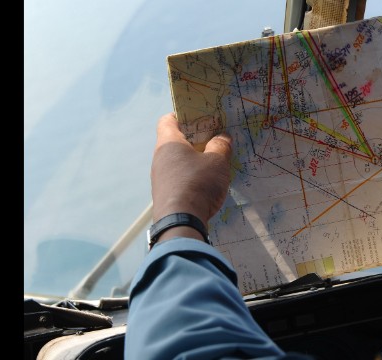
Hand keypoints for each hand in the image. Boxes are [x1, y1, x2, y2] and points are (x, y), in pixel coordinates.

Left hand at [151, 112, 231, 242]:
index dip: (183, 115)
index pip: (168, 119)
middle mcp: (160, 158)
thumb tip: (222, 138)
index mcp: (168, 143)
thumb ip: (221, 146)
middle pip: (175, 140)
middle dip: (195, 139)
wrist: (181, 222)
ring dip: (194, 159)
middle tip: (215, 139)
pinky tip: (207, 183)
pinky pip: (179, 177)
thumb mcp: (217, 161)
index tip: (200, 117)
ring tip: (214, 162)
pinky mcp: (165, 194)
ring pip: (178, 160)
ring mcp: (160, 177)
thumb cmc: (198, 183)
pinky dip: (191, 176)